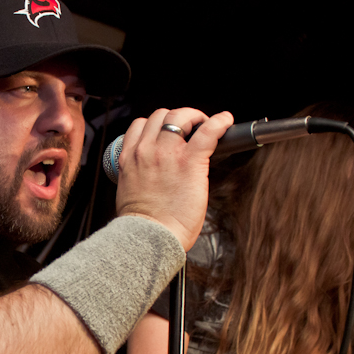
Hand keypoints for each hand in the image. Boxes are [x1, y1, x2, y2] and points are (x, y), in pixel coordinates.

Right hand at [115, 108, 232, 250]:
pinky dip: (219, 122)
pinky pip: (207, 131)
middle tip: (190, 128)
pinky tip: (225, 121)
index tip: (168, 131)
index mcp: (129, 158)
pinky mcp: (190, 161)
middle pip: (161, 115)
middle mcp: (146, 150)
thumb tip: (150, 175)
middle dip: (178, 118)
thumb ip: (137, 175)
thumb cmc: (142, 224)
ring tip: (204, 126)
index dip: (156, 124)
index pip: (140, 124)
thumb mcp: (128, 191)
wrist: (149, 238)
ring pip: (180, 115)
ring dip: (194, 117)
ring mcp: (167, 153)